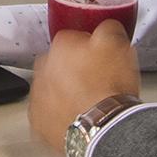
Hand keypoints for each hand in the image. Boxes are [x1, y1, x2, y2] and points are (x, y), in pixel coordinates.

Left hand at [25, 20, 140, 154]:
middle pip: (60, 64)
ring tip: (89, 103)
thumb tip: (106, 28)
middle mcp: (43, 68)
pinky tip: (78, 118)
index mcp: (60, 46)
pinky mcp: (38, 123)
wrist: (102, 128)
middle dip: (75, 71)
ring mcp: (38, 97)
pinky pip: (48, 115)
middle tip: (96, 81)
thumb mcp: (118, 44)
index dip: (91, 49)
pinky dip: (60, 115)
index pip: (73, 39)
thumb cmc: (109, 88)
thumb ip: (109, 29)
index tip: (101, 59)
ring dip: (66, 93)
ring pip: (52, 89)